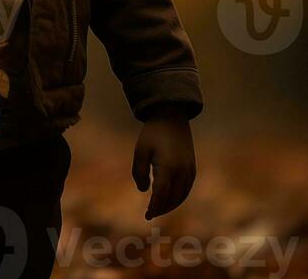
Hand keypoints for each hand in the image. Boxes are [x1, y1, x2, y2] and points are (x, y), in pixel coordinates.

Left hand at [132, 105, 195, 219]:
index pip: (161, 194)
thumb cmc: (152, 133)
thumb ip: (139, 172)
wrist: (171, 117)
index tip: (147, 215)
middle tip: (150, 214)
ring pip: (182, 196)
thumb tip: (144, 190)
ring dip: (171, 205)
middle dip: (162, 208)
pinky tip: (169, 199)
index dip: (154, 207)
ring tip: (158, 208)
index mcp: (167, 166)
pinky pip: (187, 189)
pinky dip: (179, 197)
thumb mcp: (140, 150)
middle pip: (173, 198)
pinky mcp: (193, 168)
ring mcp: (189, 169)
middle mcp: (181, 170)